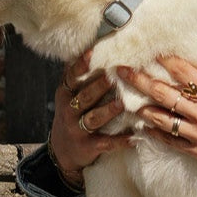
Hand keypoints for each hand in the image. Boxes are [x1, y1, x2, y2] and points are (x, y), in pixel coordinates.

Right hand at [49, 50, 131, 188]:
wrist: (63, 151)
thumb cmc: (72, 116)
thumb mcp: (68, 96)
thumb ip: (77, 76)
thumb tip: (89, 45)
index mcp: (65, 94)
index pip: (71, 77)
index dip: (81, 66)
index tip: (92, 53)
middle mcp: (68, 110)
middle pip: (85, 96)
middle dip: (99, 86)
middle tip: (114, 76)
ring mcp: (77, 129)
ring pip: (94, 118)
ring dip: (109, 111)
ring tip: (123, 104)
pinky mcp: (87, 146)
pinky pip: (105, 143)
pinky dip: (119, 141)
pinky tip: (134, 137)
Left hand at [117, 41, 196, 196]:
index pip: (185, 73)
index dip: (167, 61)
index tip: (152, 51)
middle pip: (165, 94)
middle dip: (141, 81)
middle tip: (123, 71)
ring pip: (162, 119)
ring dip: (144, 107)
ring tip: (127, 100)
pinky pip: (171, 141)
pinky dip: (156, 134)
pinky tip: (144, 127)